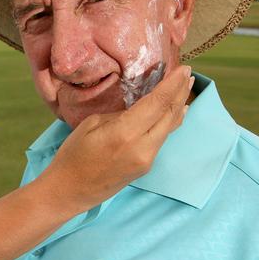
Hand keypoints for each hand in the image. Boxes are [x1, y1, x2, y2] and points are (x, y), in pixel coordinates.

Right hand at [37, 65, 192, 211]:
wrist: (70, 191)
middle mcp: (142, 147)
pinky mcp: (146, 166)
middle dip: (180, 92)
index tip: (184, 68)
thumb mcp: (92, 124)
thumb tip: (139, 108)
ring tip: (186, 88)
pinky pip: (163, 138)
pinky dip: (171, 121)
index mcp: (124, 133)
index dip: (173, 84)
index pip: (157, 103)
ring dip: (179, 106)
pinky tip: (176, 112)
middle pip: (170, 115)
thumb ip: (120, 115)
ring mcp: (147, 159)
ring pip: (169, 127)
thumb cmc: (72, 154)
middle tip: (188, 73)